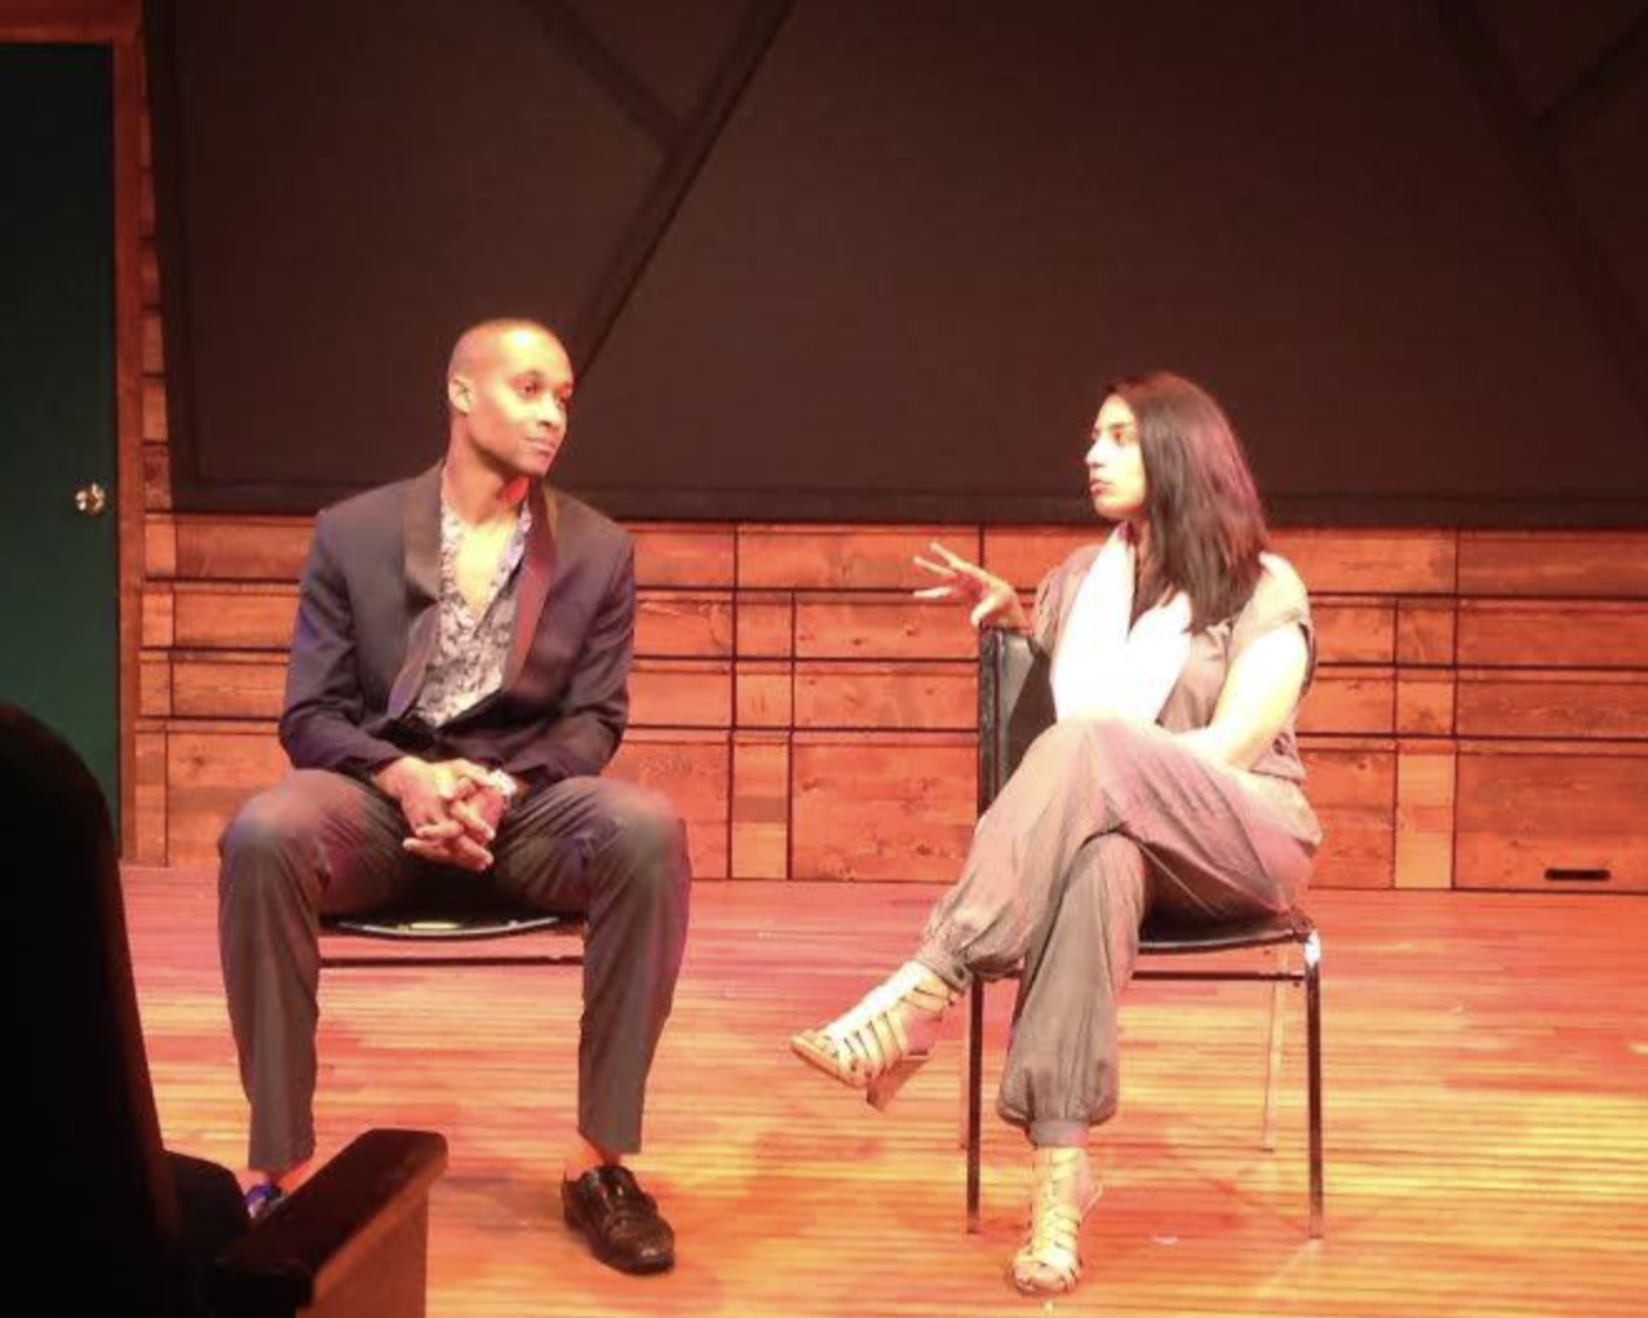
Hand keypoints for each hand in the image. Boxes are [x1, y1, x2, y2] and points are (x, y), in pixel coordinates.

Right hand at [374, 757, 503, 871]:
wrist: (408, 778)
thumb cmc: (438, 772)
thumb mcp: (458, 766)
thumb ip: (476, 775)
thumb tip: (494, 785)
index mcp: (443, 798)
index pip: (461, 815)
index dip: (476, 826)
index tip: (491, 835)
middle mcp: (433, 813)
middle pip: (451, 838)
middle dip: (470, 851)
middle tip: (488, 859)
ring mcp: (423, 823)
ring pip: (441, 848)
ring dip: (461, 859)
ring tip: (481, 866)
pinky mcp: (418, 830)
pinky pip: (433, 849)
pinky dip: (449, 858)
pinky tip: (465, 863)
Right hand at [912, 540, 1028, 631]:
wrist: (1003, 602)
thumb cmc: (1003, 599)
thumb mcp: (996, 605)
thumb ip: (985, 612)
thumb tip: (974, 623)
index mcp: (980, 577)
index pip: (969, 570)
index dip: (961, 568)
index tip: (954, 564)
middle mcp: (968, 578)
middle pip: (951, 569)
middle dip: (939, 560)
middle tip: (930, 547)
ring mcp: (961, 585)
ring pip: (942, 577)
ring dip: (930, 569)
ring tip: (916, 560)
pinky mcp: (958, 594)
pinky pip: (941, 594)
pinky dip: (929, 595)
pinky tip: (917, 594)